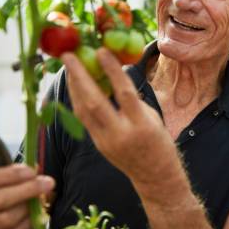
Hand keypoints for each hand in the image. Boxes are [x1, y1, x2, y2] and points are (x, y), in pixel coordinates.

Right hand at [0, 164, 54, 228]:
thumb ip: (12, 176)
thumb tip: (37, 170)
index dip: (10, 175)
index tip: (32, 171)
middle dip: (27, 190)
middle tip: (48, 183)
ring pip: (6, 219)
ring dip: (28, 208)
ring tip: (41, 200)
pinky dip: (28, 223)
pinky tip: (36, 215)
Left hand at [61, 48, 178, 185]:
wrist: (156, 177)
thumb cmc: (159, 143)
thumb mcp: (153, 118)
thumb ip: (134, 101)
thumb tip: (116, 77)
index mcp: (141, 125)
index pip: (124, 93)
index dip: (112, 71)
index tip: (101, 51)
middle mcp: (121, 134)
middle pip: (94, 102)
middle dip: (79, 77)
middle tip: (69, 55)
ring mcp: (106, 142)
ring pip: (83, 111)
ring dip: (74, 87)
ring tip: (69, 67)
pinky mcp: (98, 145)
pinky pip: (84, 120)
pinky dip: (78, 100)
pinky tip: (75, 86)